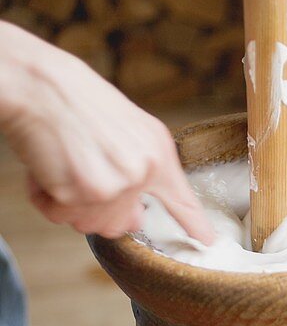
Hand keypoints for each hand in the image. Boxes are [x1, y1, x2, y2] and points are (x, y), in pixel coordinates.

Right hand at [0, 23, 213, 241]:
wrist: (39, 83)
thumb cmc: (75, 102)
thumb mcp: (127, 129)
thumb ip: (139, 171)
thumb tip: (136, 219)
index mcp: (157, 152)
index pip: (181, 200)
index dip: (195, 224)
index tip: (208, 241)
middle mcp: (141, 171)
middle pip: (121, 225)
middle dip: (97, 209)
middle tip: (81, 175)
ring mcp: (113, 184)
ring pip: (89, 224)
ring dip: (68, 204)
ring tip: (62, 165)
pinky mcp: (81, 192)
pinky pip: (58, 215)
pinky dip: (44, 198)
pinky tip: (45, 167)